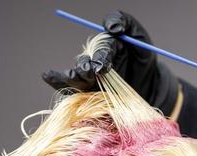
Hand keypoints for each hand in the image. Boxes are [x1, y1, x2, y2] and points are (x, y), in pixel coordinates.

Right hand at [43, 11, 178, 115]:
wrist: (149, 83)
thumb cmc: (143, 57)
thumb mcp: (139, 36)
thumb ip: (125, 22)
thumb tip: (111, 27)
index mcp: (105, 46)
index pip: (100, 50)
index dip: (100, 57)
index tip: (102, 67)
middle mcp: (94, 60)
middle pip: (84, 63)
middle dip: (84, 67)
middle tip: (89, 72)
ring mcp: (90, 77)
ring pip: (76, 76)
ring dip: (73, 77)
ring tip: (72, 76)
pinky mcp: (89, 92)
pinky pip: (72, 89)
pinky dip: (57, 82)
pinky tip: (48, 76)